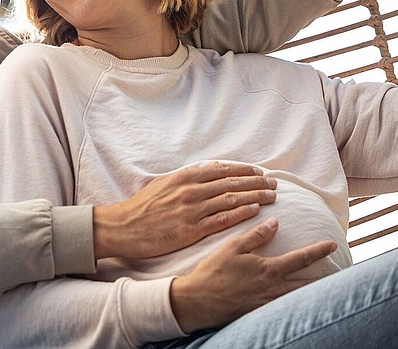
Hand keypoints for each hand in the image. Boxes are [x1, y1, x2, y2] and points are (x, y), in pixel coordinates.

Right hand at [93, 162, 278, 259]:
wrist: (124, 227)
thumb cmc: (143, 207)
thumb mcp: (164, 184)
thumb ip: (186, 178)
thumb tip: (205, 171)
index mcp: (185, 176)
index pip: (222, 169)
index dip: (244, 169)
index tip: (260, 171)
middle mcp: (191, 190)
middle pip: (232, 182)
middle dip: (256, 181)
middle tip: (274, 183)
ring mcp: (192, 209)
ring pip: (231, 199)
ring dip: (255, 196)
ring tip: (272, 195)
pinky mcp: (191, 229)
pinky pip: (222, 220)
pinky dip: (241, 213)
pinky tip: (255, 210)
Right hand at [169, 218, 337, 332]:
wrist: (198, 302)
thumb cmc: (214, 272)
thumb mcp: (234, 247)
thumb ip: (257, 235)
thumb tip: (275, 222)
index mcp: (269, 270)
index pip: (301, 259)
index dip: (318, 251)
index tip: (332, 244)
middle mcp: (274, 290)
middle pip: (307, 286)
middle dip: (325, 281)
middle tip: (341, 275)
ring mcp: (268, 305)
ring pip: (298, 299)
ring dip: (312, 294)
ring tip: (324, 290)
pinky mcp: (259, 314)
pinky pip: (284, 308)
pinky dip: (295, 304)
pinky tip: (297, 302)